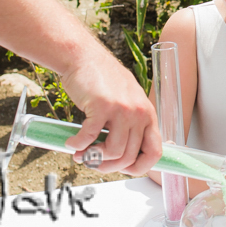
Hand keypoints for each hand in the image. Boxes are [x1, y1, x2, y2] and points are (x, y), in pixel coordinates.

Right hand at [59, 44, 161, 174]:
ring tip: (81, 154)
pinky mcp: (102, 106)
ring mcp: (122, 110)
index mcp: (148, 114)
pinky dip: (77, 146)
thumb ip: (129, 125)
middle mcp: (139, 113)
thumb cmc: (103, 81)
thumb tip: (123, 157)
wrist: (84, 58)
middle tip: (93, 162)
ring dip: (93, 159)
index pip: (154, 152)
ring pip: (112, 152)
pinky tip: (71, 143)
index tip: (121, 169)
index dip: (138, 167)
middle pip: (129, 157)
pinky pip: (89, 138)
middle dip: (108, 167)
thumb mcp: (127, 102)